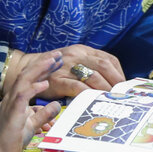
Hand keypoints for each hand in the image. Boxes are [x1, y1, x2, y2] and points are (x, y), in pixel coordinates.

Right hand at [0, 55, 60, 151]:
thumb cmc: (12, 139)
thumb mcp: (33, 124)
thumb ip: (44, 114)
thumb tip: (57, 105)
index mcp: (17, 99)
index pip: (30, 78)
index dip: (43, 68)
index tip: (56, 61)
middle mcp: (12, 97)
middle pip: (27, 74)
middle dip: (43, 63)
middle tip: (58, 55)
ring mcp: (10, 104)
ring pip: (24, 81)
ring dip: (39, 70)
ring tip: (52, 61)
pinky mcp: (12, 113)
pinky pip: (22, 97)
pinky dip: (33, 88)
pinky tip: (44, 84)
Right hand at [9, 46, 125, 98]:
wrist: (27, 70)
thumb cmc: (54, 70)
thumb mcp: (74, 62)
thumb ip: (90, 68)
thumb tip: (112, 84)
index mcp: (83, 50)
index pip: (108, 59)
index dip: (119, 73)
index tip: (125, 87)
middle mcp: (77, 55)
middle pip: (104, 66)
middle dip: (116, 82)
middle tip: (121, 96)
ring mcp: (67, 66)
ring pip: (93, 76)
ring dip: (105, 89)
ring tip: (111, 100)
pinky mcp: (58, 80)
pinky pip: (77, 87)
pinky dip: (88, 94)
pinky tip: (94, 101)